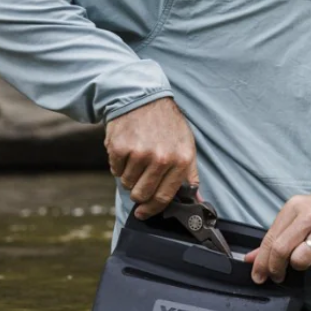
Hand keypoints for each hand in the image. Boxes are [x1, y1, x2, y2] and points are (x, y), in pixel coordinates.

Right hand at [104, 97, 198, 217]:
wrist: (144, 97)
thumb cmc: (167, 124)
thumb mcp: (187, 145)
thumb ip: (190, 174)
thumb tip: (196, 199)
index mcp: (181, 160)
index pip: (164, 197)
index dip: (152, 209)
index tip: (144, 212)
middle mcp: (161, 158)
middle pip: (142, 194)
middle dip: (138, 194)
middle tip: (138, 183)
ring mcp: (140, 153)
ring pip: (127, 183)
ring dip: (129, 176)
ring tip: (135, 157)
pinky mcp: (120, 148)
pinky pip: (115, 170)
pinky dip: (118, 164)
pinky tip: (127, 149)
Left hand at [244, 192, 310, 283]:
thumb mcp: (298, 217)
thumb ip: (275, 237)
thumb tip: (250, 259)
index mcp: (295, 207)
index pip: (271, 238)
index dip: (261, 262)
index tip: (258, 275)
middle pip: (282, 250)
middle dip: (275, 268)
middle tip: (277, 275)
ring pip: (300, 261)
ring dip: (301, 265)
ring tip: (309, 257)